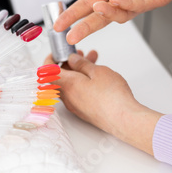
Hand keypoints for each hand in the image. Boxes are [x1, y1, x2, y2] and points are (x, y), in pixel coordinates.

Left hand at [44, 52, 162, 154]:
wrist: (123, 119)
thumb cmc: (112, 97)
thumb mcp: (98, 71)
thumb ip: (82, 64)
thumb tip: (72, 60)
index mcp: (67, 84)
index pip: (47, 71)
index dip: (50, 60)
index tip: (57, 53)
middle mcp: (67, 97)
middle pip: (59, 77)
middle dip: (69, 63)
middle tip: (79, 55)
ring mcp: (74, 106)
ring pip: (70, 85)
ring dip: (77, 72)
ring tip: (93, 62)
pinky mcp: (83, 111)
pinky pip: (76, 93)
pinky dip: (81, 83)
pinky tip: (95, 78)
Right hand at [54, 0, 171, 43]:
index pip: (86, 5)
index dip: (72, 15)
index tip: (58, 25)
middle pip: (97, 17)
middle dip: (83, 27)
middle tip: (70, 36)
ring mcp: (134, 3)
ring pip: (116, 15)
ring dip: (106, 12)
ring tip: (96, 6)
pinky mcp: (150, 1)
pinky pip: (135, 6)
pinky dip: (124, 4)